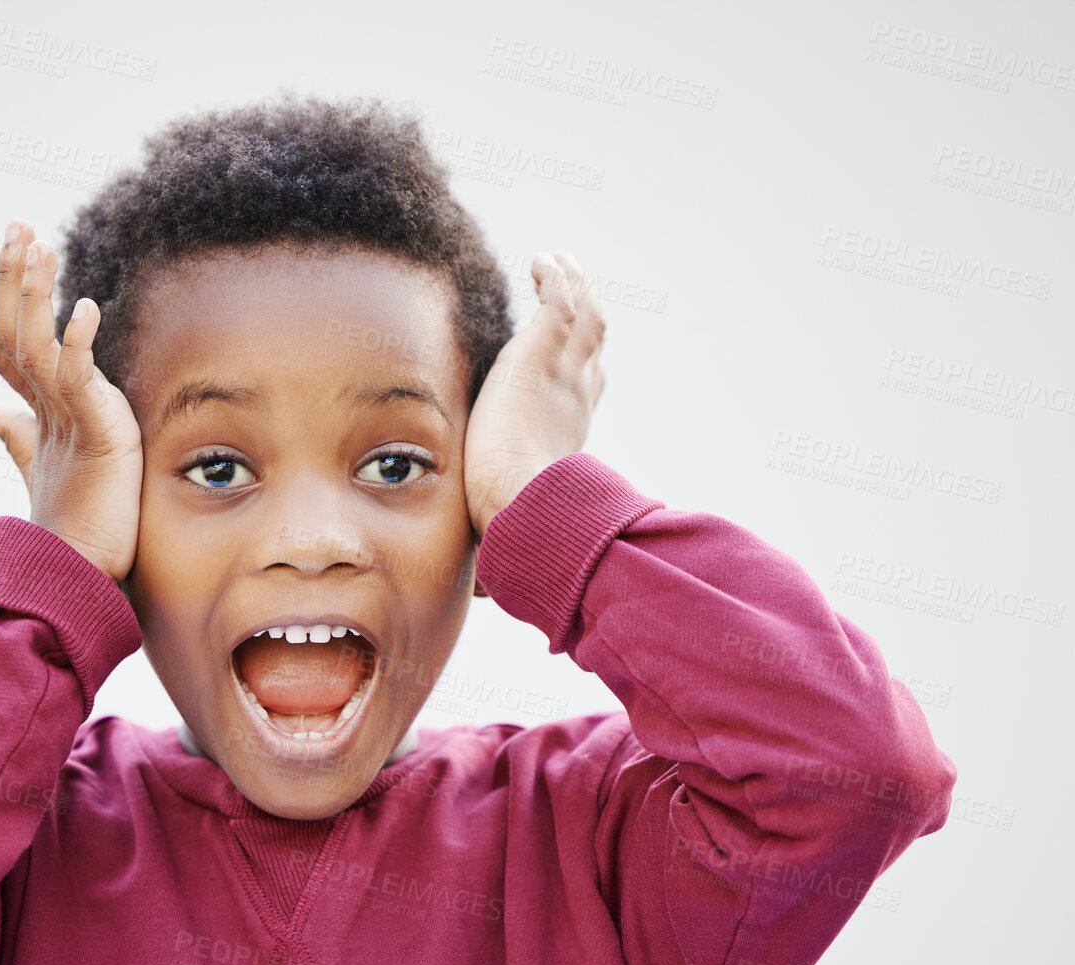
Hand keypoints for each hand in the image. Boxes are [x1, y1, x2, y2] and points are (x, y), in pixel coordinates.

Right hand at [0, 219, 142, 581]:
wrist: (82, 575)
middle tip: (16, 224)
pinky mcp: (92, 436)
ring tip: (40, 246)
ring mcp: (62, 423)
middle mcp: (38, 411)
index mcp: (31, 411)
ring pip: (34, 346)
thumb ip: (15, 432)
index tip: (6, 245)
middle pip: (10, 331)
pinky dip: (79, 345)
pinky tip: (84, 310)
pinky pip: (79, 381)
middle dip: (12, 276)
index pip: (3, 340)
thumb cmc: (77, 524)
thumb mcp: (46, 463)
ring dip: (35, 294)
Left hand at [464, 251, 606, 540]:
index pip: (579, 401)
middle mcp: (575, 403)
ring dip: (574, 290)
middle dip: (583, 326)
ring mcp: (565, 376)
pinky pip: (560, 300)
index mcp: (565, 440)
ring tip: (560, 265)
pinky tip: (543, 260)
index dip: (577, 381)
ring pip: (582, 319)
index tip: (567, 372)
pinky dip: (557, 278)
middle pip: (590, 354)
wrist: (523, 510)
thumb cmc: (516, 532)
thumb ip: (495, 547)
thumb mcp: (505, 530)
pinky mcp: (545, 354)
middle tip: (571, 302)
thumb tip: (484, 594)